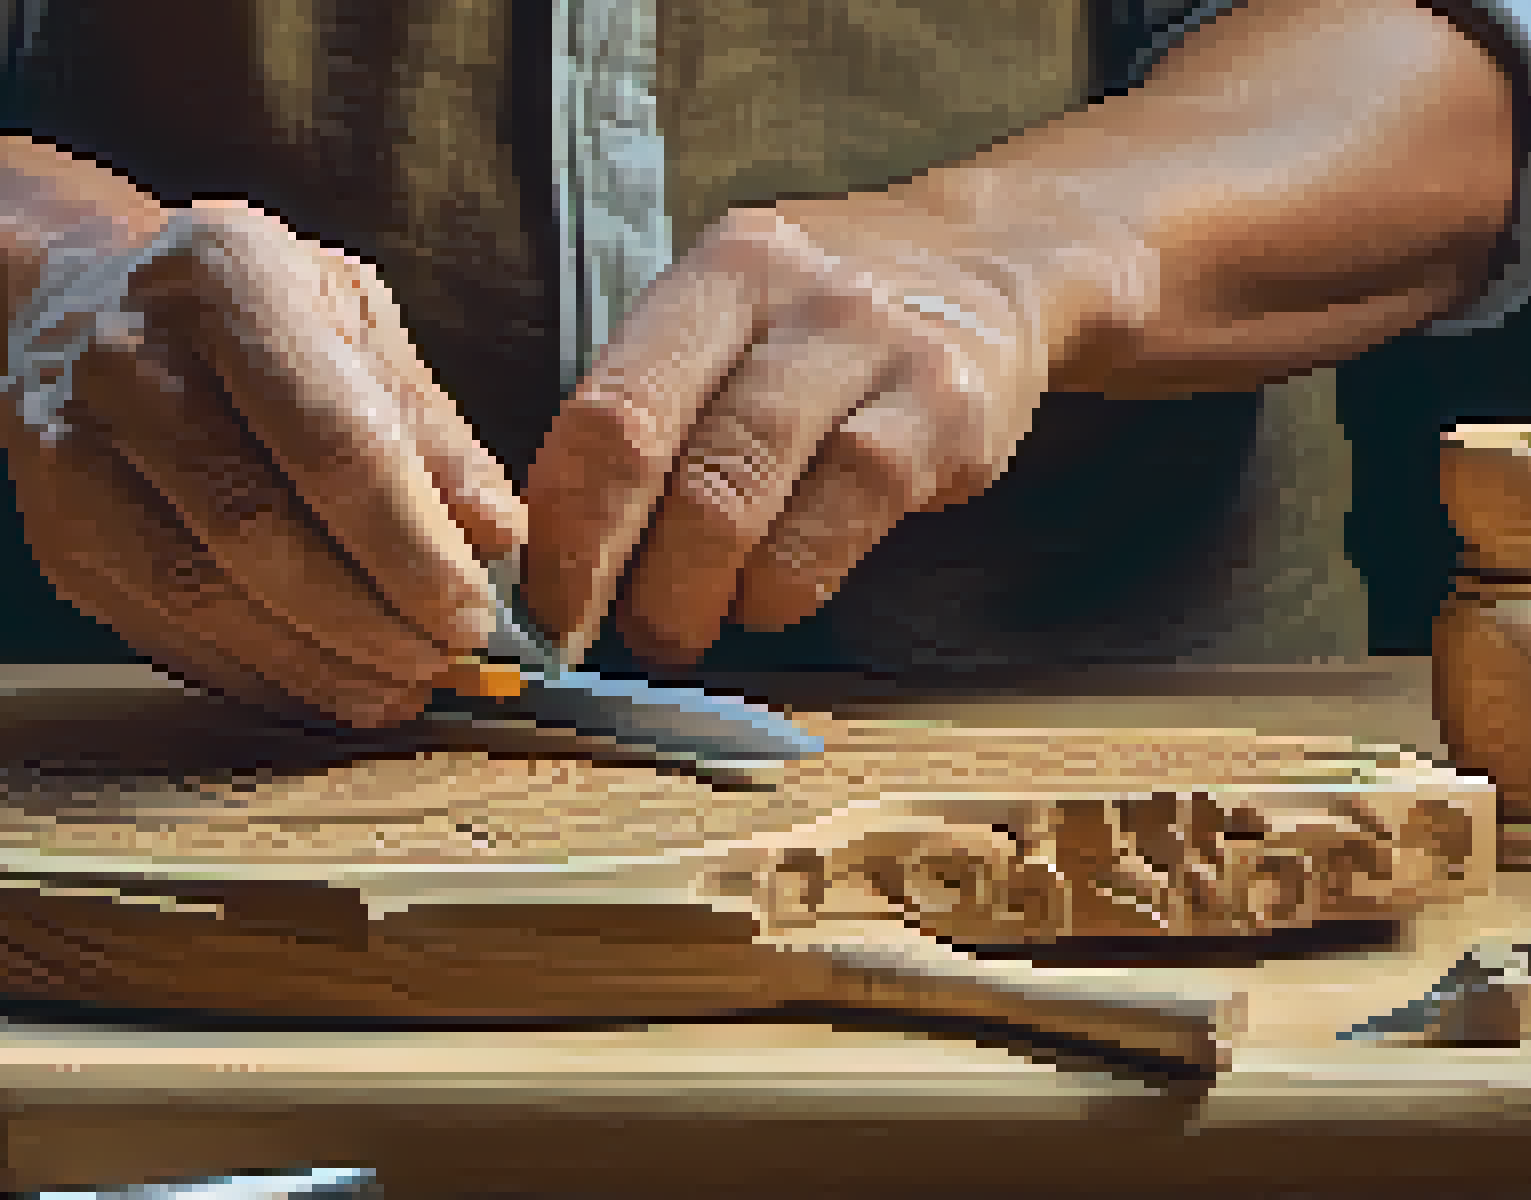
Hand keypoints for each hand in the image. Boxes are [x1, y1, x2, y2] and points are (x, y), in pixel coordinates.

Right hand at [0, 199, 524, 726]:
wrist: (76, 298)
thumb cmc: (242, 314)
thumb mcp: (349, 319)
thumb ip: (426, 424)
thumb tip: (497, 536)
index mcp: (225, 273)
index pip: (331, 436)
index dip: (409, 543)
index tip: (471, 611)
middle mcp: (125, 353)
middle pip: (256, 524)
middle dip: (367, 616)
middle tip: (443, 661)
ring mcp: (69, 447)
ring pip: (200, 591)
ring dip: (314, 661)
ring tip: (395, 687)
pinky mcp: (54, 532)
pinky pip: (162, 627)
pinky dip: (254, 671)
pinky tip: (320, 681)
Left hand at [522, 190, 1064, 667]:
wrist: (991, 263)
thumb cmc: (819, 318)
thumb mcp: (729, 315)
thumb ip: (651, 404)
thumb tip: (557, 548)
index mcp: (719, 271)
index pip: (612, 409)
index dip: (566, 525)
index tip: (540, 605)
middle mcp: (797, 296)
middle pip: (679, 463)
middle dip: (623, 574)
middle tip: (606, 633)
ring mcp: (879, 352)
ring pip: (752, 502)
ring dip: (699, 593)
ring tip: (679, 628)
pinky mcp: (948, 415)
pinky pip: (841, 526)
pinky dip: (786, 588)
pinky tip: (766, 602)